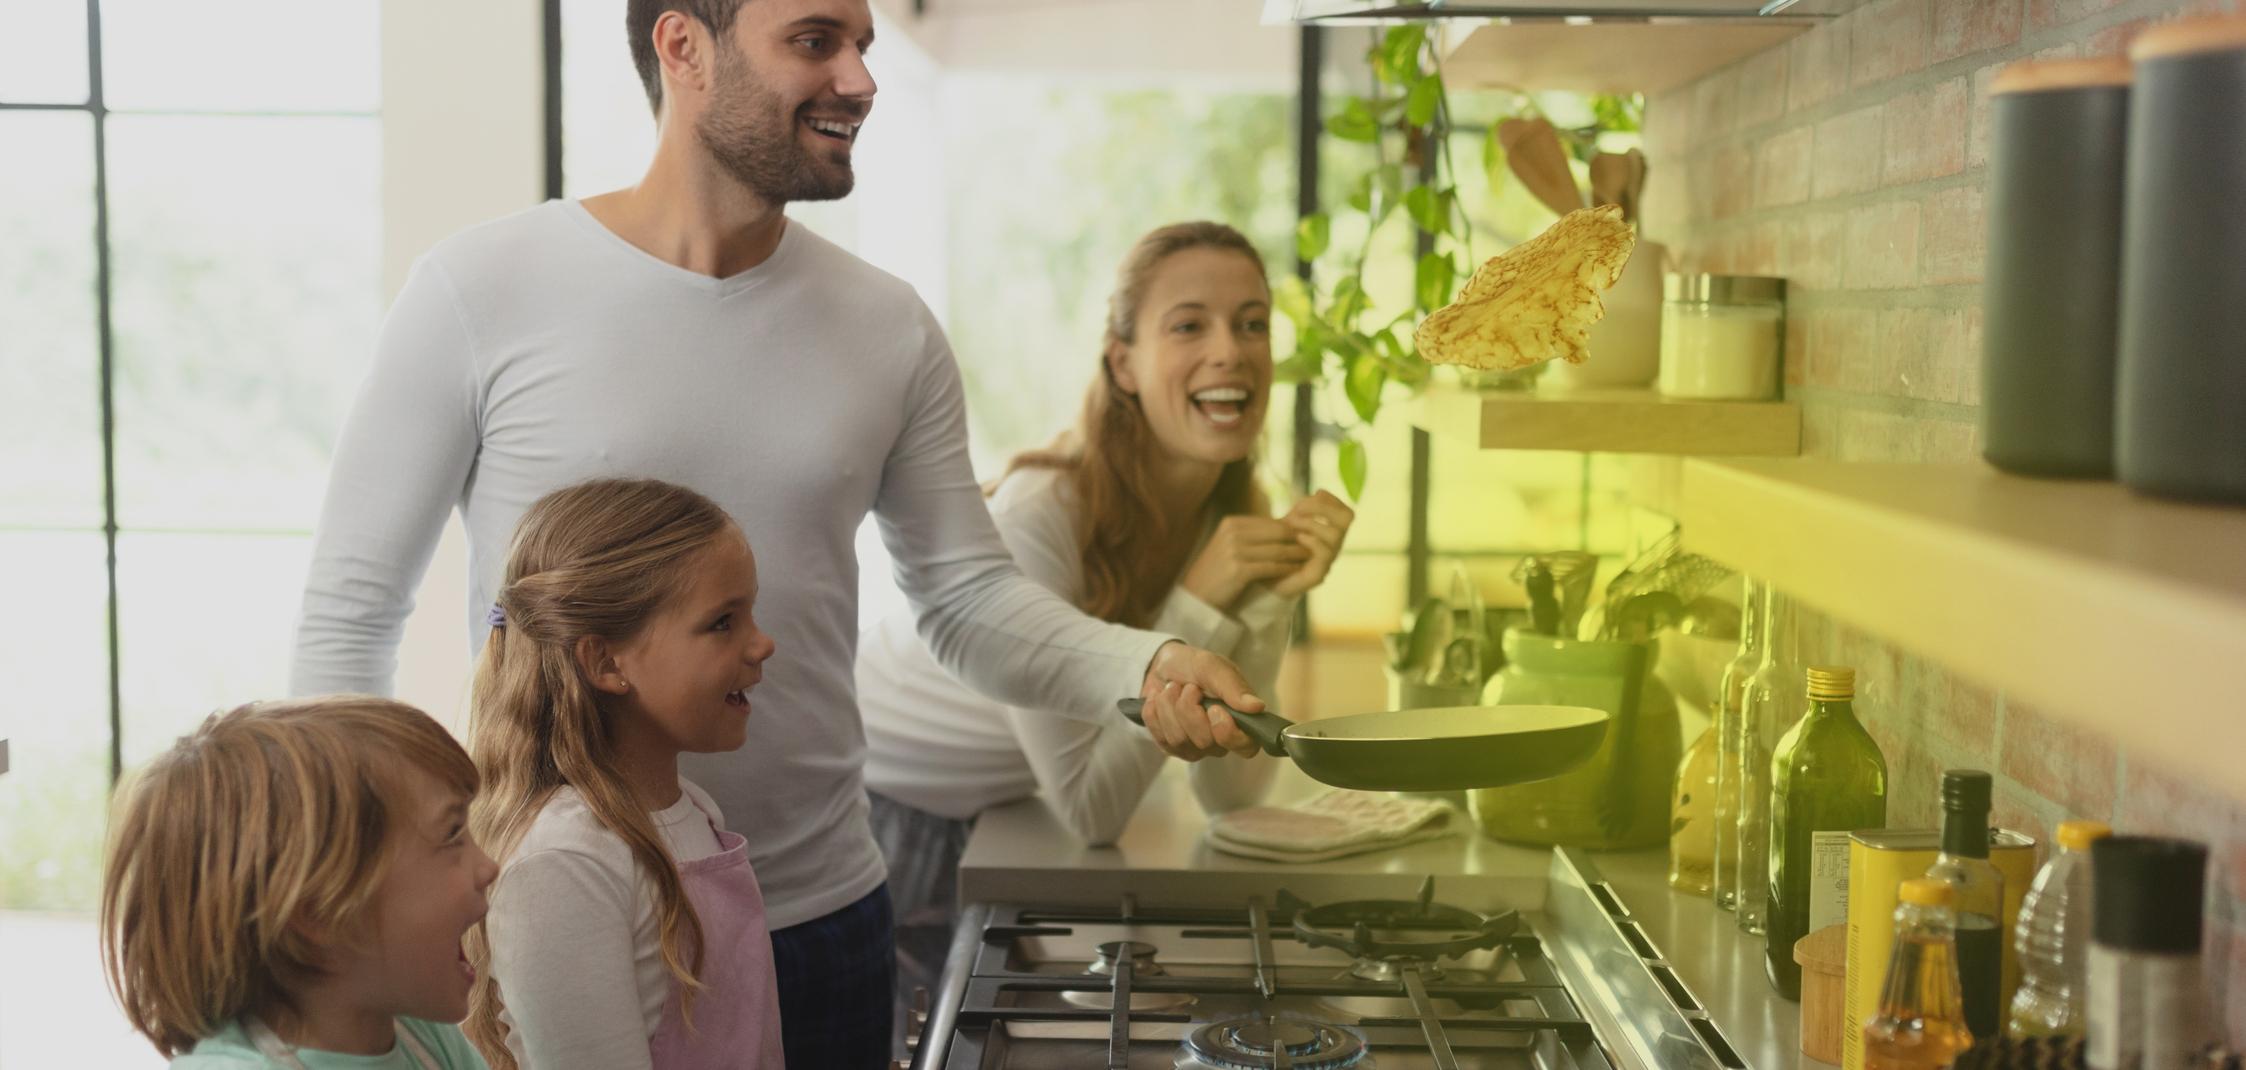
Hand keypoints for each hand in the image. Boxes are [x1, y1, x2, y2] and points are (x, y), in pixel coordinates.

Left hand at [1136, 642, 1263, 759]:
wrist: (1162, 666)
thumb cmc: (1194, 666)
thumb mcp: (1213, 667)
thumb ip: (1234, 687)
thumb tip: (1257, 707)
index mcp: (1240, 721)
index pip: (1246, 747)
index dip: (1229, 734)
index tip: (1215, 709)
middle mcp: (1219, 741)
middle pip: (1205, 742)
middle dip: (1189, 708)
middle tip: (1189, 687)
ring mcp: (1194, 747)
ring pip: (1179, 740)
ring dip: (1170, 706)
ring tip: (1172, 689)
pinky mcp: (1171, 747)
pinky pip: (1160, 738)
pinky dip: (1155, 713)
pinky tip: (1159, 701)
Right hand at [1178, 515, 1310, 609]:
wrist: (1197, 597)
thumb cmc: (1218, 572)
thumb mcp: (1231, 545)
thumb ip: (1253, 535)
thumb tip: (1285, 527)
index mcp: (1232, 523)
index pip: (1271, 522)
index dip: (1292, 530)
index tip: (1308, 537)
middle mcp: (1233, 532)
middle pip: (1277, 532)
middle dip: (1298, 539)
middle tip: (1315, 545)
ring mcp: (1234, 550)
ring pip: (1277, 549)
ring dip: (1296, 554)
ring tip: (1310, 557)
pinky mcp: (1238, 568)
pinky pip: (1271, 566)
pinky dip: (1287, 568)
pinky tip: (1297, 570)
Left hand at [1269, 490, 1353, 597]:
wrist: (1267, 578)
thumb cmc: (1281, 549)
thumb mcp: (1291, 524)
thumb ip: (1304, 509)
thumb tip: (1319, 492)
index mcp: (1332, 533)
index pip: (1346, 512)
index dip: (1332, 500)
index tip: (1313, 495)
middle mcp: (1334, 546)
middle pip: (1347, 519)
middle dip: (1323, 507)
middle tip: (1299, 509)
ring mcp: (1328, 561)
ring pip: (1335, 535)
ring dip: (1312, 523)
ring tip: (1292, 523)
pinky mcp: (1318, 575)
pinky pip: (1324, 555)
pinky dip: (1312, 540)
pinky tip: (1297, 537)